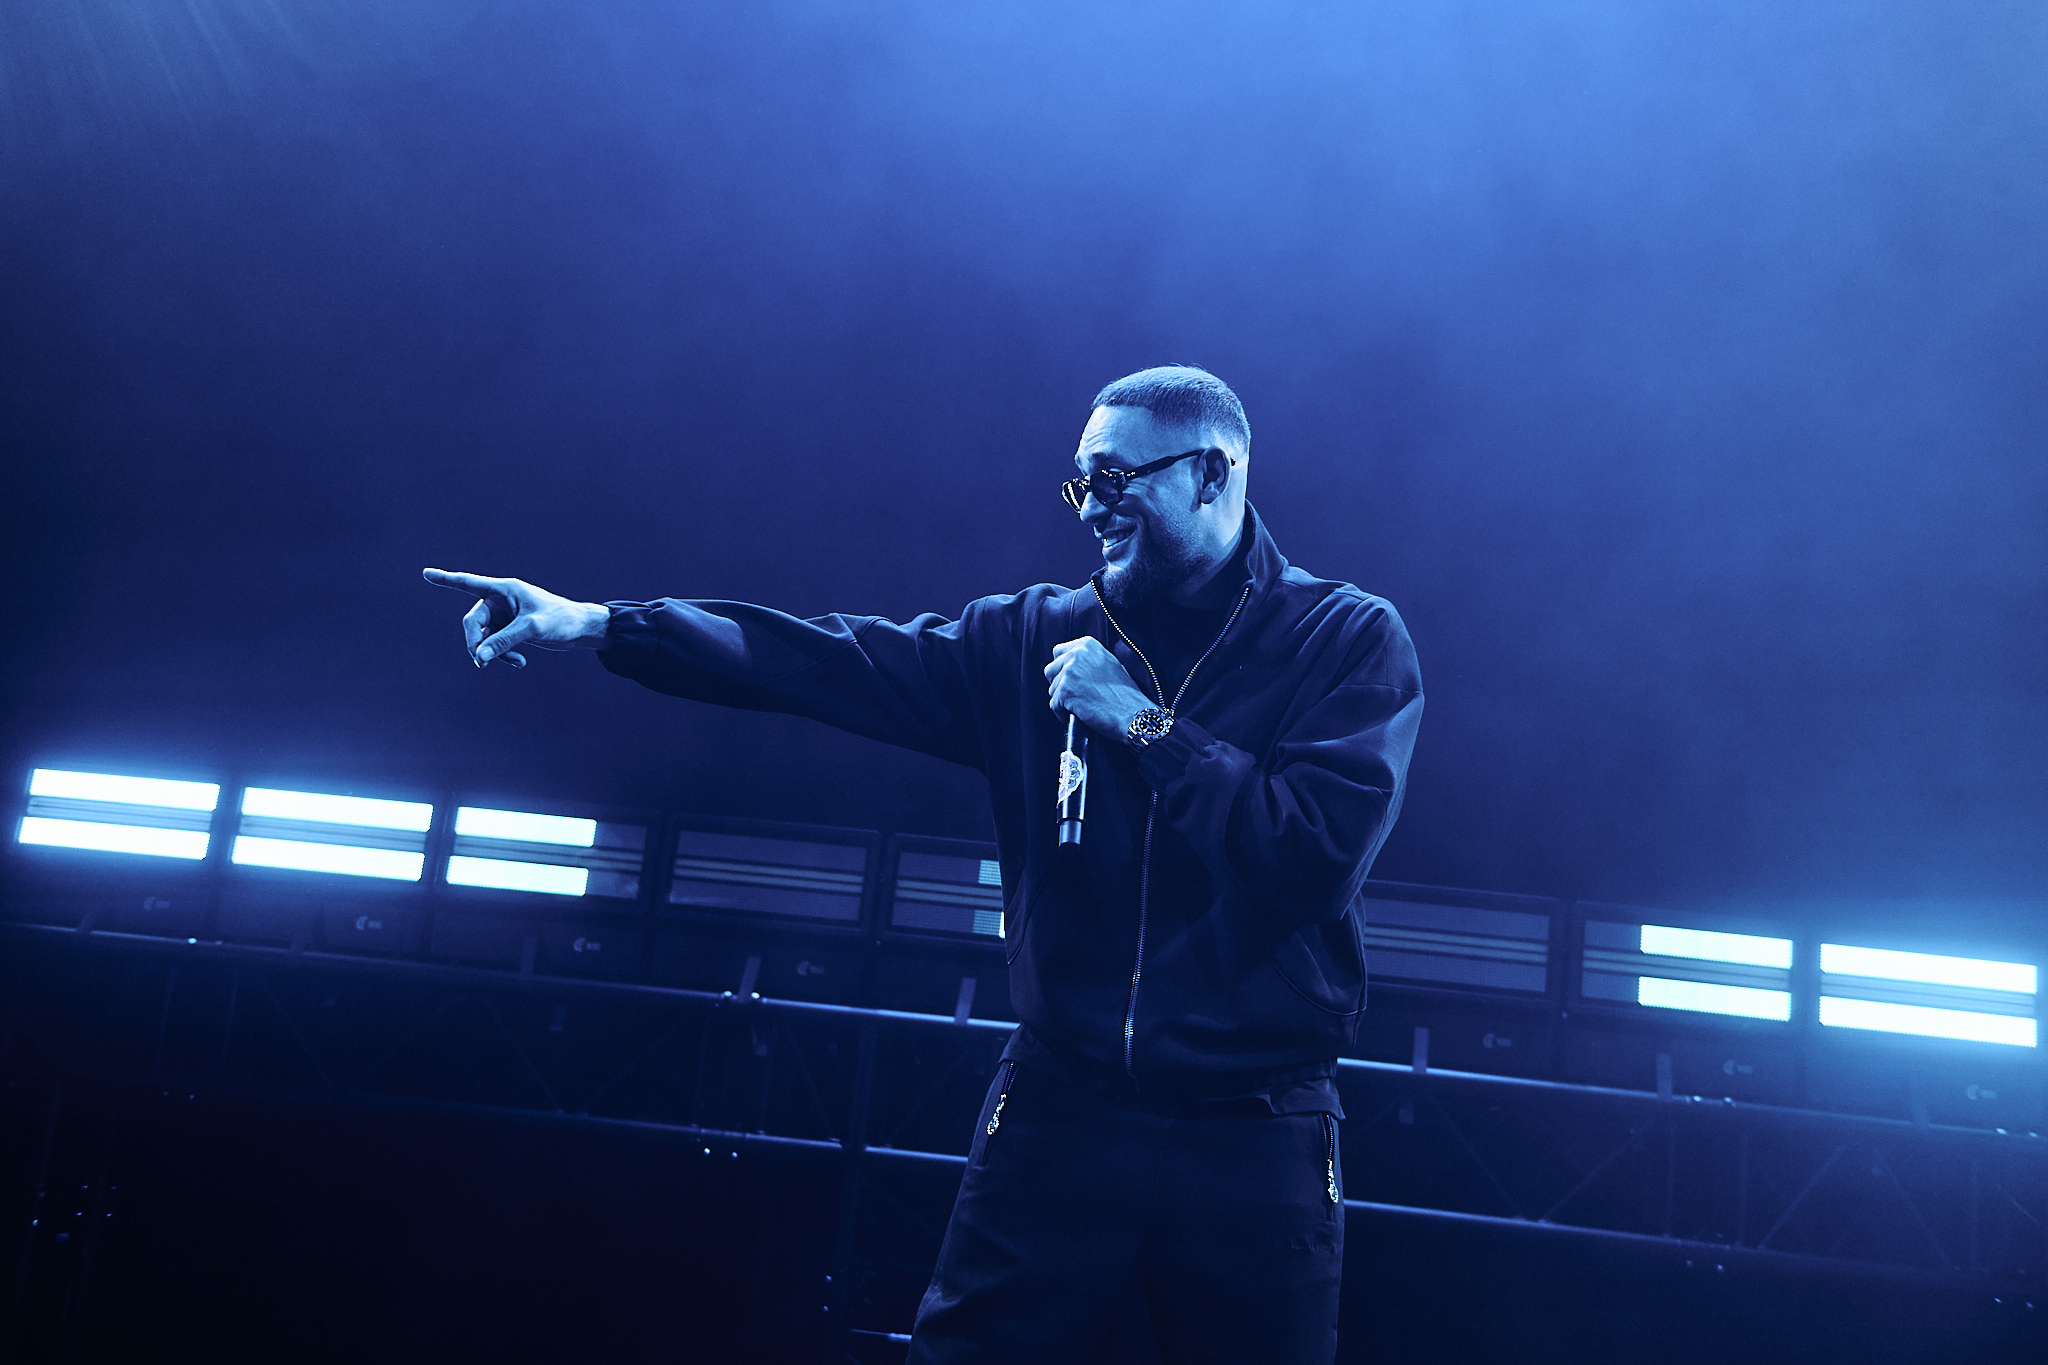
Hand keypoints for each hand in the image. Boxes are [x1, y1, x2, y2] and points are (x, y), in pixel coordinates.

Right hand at [422, 568, 610, 668]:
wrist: (581, 629)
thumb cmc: (561, 620)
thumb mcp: (532, 629)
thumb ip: (503, 642)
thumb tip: (479, 657)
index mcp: (504, 589)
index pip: (469, 583)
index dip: (446, 580)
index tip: (426, 573)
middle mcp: (501, 600)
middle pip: (473, 621)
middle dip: (477, 642)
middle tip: (482, 663)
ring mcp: (505, 615)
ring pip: (483, 636)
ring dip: (493, 652)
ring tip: (516, 662)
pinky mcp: (510, 628)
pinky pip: (495, 643)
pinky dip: (503, 654)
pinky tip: (519, 662)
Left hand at [1044, 637, 1153, 741]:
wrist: (1132, 713)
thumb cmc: (1125, 693)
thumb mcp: (1109, 663)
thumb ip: (1088, 659)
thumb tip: (1071, 664)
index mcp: (1087, 645)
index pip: (1058, 652)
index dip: (1063, 668)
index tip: (1072, 680)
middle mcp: (1076, 654)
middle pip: (1050, 670)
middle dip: (1059, 684)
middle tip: (1075, 695)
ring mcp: (1069, 673)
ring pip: (1052, 689)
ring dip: (1063, 700)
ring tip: (1081, 706)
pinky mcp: (1065, 692)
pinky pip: (1054, 705)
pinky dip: (1063, 713)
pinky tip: (1079, 714)